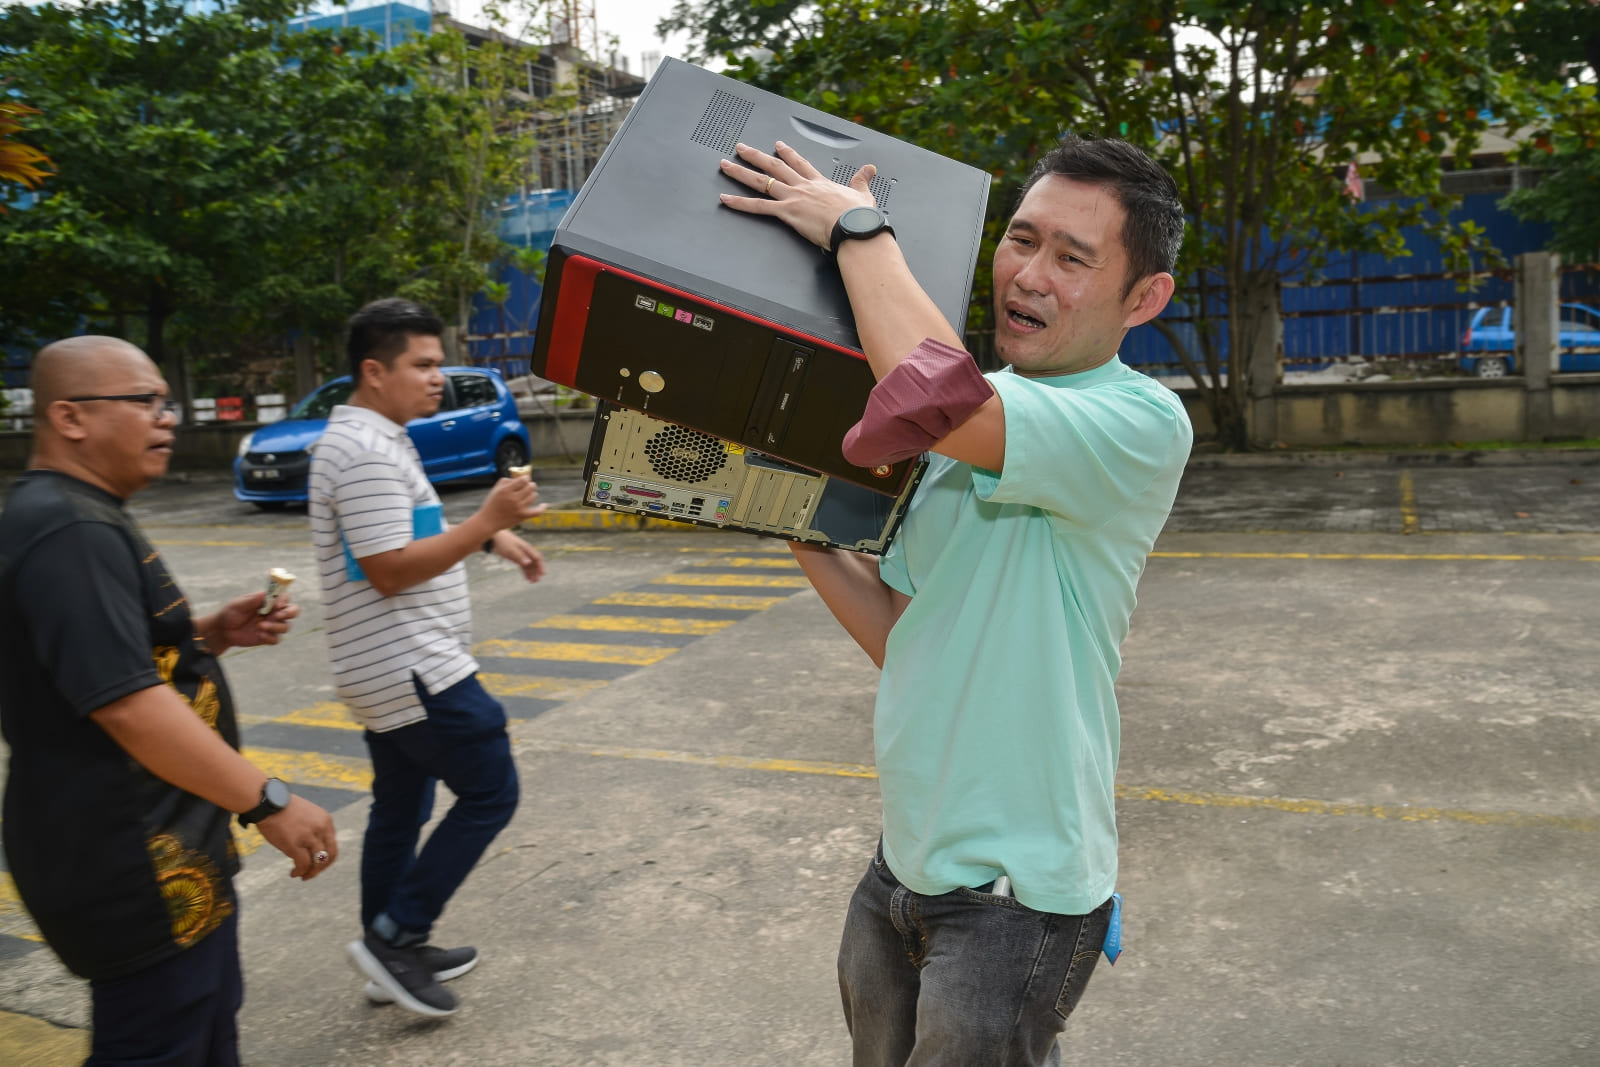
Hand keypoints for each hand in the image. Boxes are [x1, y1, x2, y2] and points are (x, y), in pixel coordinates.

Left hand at [210, 591, 298, 650]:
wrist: (222, 630)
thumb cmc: (230, 613)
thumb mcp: (238, 604)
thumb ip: (252, 600)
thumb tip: (264, 593)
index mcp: (268, 601)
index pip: (285, 598)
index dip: (284, 600)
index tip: (276, 605)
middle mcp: (273, 612)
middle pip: (293, 611)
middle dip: (289, 613)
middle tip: (277, 616)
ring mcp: (272, 625)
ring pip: (286, 626)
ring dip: (275, 626)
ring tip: (259, 626)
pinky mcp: (268, 637)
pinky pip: (277, 639)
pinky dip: (270, 637)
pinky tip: (259, 635)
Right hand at [254, 795, 338, 880]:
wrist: (267, 802)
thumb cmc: (282, 808)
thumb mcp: (307, 814)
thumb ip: (313, 828)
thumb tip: (312, 848)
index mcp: (325, 820)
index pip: (332, 844)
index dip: (326, 857)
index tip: (317, 863)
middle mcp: (321, 828)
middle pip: (330, 854)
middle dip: (322, 867)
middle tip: (312, 874)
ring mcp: (308, 836)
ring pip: (318, 862)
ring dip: (311, 872)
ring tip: (303, 876)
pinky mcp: (294, 844)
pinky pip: (303, 864)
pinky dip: (300, 872)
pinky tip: (294, 873)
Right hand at [479, 474, 547, 529]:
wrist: (488, 521)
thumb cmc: (492, 504)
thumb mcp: (496, 489)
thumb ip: (507, 481)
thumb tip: (519, 477)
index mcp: (506, 490)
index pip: (523, 480)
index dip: (526, 478)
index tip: (525, 479)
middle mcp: (513, 498)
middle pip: (530, 487)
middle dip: (530, 485)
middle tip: (528, 486)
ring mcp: (519, 508)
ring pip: (534, 496)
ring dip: (532, 493)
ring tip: (528, 494)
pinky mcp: (522, 516)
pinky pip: (537, 512)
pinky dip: (542, 508)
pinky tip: (544, 505)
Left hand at [490, 530, 546, 582]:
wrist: (495, 538)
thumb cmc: (504, 542)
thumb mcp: (511, 550)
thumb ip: (520, 556)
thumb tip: (529, 563)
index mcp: (527, 548)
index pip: (537, 558)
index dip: (541, 566)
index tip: (542, 574)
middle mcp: (526, 552)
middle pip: (534, 563)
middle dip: (536, 572)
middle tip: (536, 581)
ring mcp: (521, 555)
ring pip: (529, 565)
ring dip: (531, 573)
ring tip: (532, 582)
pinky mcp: (516, 557)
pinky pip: (523, 566)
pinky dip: (525, 572)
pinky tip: (526, 578)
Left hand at [718, 141, 877, 250]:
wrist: (854, 227)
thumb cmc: (859, 217)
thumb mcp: (863, 195)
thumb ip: (862, 180)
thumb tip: (870, 169)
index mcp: (819, 183)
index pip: (799, 163)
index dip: (788, 153)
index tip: (778, 145)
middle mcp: (803, 186)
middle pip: (774, 166)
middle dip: (756, 156)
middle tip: (741, 148)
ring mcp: (793, 197)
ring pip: (762, 181)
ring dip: (741, 172)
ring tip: (725, 165)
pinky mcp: (787, 212)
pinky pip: (758, 206)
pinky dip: (740, 203)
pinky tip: (725, 199)